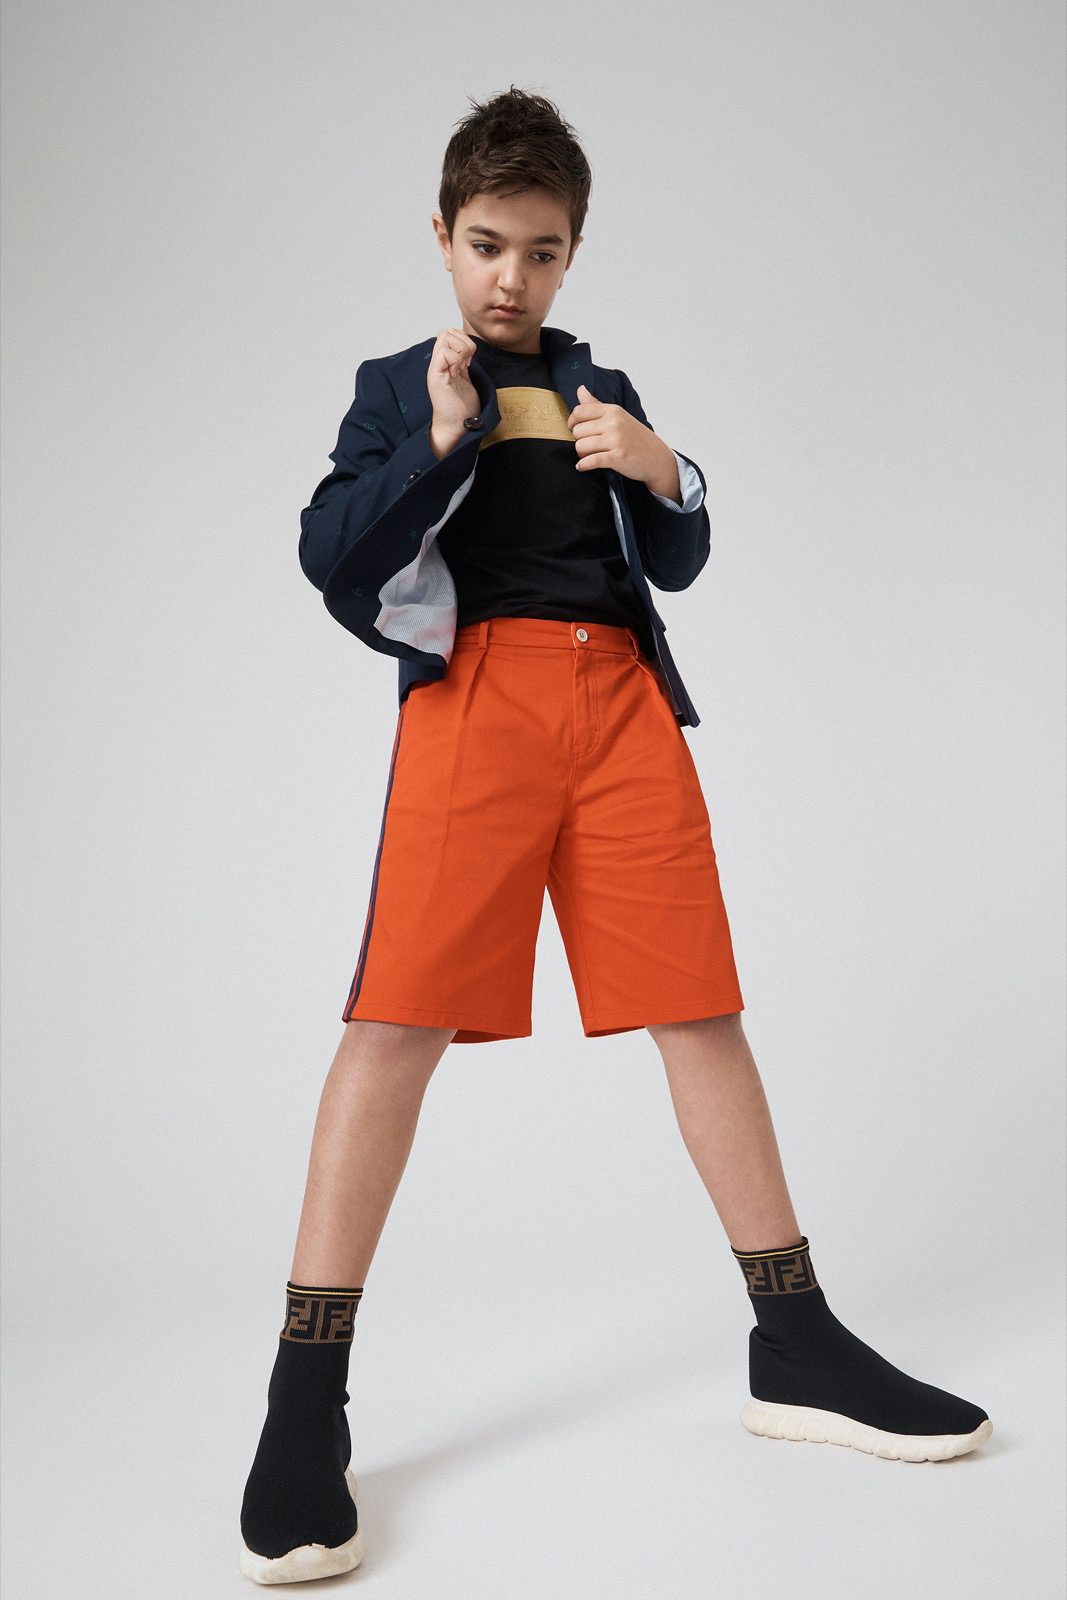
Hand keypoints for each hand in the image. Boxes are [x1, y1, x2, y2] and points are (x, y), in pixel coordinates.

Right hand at [426, 328, 480, 447]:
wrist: (457, 426)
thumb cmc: (462, 407)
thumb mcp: (466, 376)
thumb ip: (463, 361)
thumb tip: (468, 345)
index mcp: (444, 362)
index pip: (449, 333)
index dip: (463, 340)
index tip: (470, 359)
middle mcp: (437, 363)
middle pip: (446, 332)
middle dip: (463, 341)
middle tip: (468, 361)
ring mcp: (435, 369)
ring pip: (444, 337)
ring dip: (460, 349)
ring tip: (463, 366)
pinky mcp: (436, 377)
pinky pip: (443, 353)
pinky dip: (456, 358)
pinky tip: (460, 371)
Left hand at [567, 384, 678, 497]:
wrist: (657, 458)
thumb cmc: (636, 438)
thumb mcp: (618, 416)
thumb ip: (596, 405)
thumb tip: (580, 390)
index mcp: (613, 411)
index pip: (579, 411)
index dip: (572, 422)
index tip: (574, 429)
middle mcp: (614, 423)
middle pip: (578, 431)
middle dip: (578, 440)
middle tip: (586, 445)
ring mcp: (616, 440)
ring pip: (581, 446)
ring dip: (581, 454)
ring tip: (587, 456)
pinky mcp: (617, 458)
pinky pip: (591, 461)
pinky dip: (583, 465)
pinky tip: (583, 466)